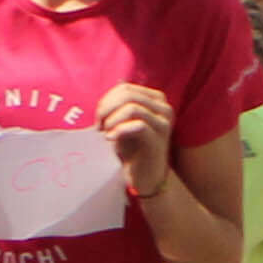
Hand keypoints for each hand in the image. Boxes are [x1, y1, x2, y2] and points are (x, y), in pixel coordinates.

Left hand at [99, 80, 178, 202]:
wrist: (145, 177)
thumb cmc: (133, 148)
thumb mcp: (124, 122)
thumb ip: (120, 104)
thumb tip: (114, 85)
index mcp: (156, 100)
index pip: (125, 88)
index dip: (107, 100)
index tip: (99, 118)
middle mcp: (164, 108)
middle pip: (128, 95)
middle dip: (107, 109)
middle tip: (98, 125)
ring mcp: (164, 124)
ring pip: (132, 108)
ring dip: (112, 120)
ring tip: (105, 133)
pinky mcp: (158, 140)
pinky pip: (138, 126)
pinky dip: (120, 130)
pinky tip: (111, 139)